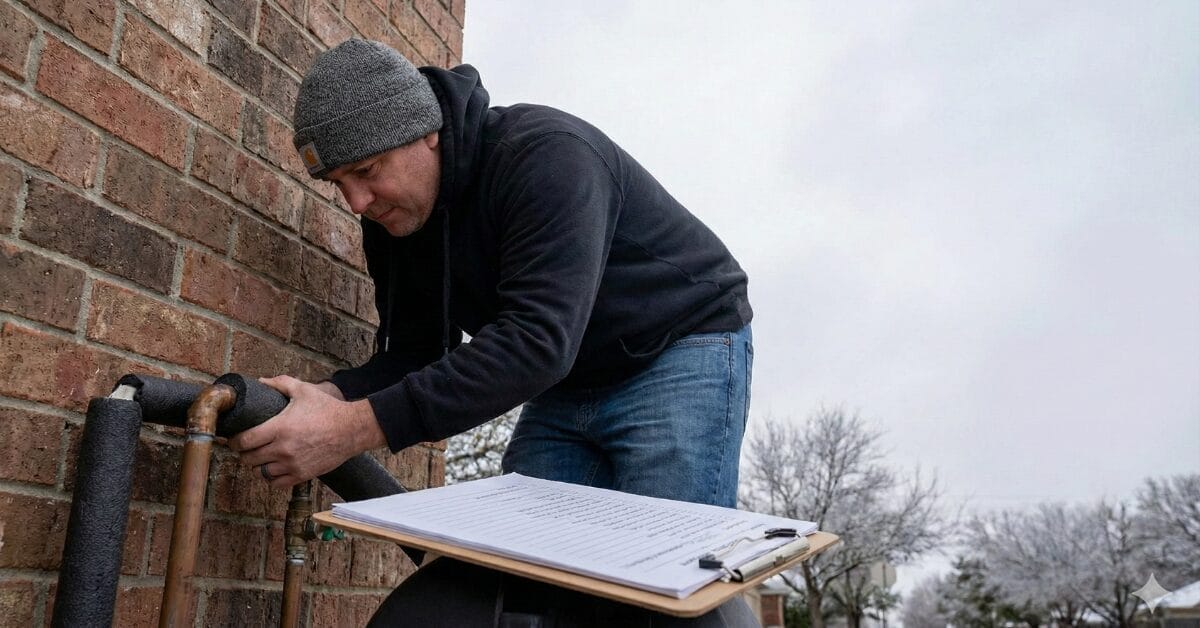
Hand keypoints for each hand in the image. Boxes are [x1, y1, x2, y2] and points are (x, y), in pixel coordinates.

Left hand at [227, 375, 385, 488]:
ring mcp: (292, 464)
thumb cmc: (327, 409)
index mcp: (279, 428)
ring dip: (259, 465)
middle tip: (247, 448)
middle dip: (244, 453)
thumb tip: (262, 381)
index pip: (245, 441)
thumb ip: (281, 383)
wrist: (351, 429)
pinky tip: (274, 468)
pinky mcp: (302, 474)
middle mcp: (283, 449)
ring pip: (261, 472)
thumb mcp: (304, 391)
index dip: (234, 441)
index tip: (234, 439)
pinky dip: (272, 478)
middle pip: (249, 459)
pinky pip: (277, 483)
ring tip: (262, 458)